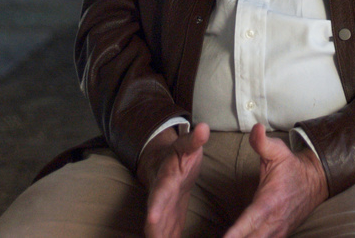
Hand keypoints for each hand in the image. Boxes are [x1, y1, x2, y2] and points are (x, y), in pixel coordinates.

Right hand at [138, 122, 210, 237]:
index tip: (151, 219)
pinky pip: (168, 235)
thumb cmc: (178, 154)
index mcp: (165, 181)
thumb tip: (203, 128)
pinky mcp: (168, 219)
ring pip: (158, 230)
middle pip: (154, 220)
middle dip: (154, 230)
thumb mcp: (186, 145)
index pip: (159, 195)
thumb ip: (194, 139)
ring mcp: (163, 211)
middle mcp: (161, 199)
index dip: (155, 207)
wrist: (164, 163)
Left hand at [223, 124, 328, 237]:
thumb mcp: (277, 151)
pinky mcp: (280, 235)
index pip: (250, 221)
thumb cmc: (291, 166)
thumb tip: (255, 128)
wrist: (315, 180)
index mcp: (270, 202)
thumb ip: (262, 142)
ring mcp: (278, 231)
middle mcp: (273, 221)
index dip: (236, 233)